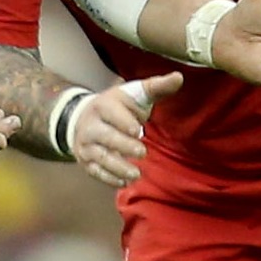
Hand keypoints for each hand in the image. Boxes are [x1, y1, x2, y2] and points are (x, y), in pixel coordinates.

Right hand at [69, 71, 183, 186]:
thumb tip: (179, 77)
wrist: (81, 118)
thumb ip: (156, 87)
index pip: (110, 113)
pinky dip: (108, 178)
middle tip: (143, 153)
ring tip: (135, 175)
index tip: (138, 130)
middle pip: (105, 137)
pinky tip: (123, 183)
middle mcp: (90, 125)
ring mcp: (86, 145)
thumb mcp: (134, 94)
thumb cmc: (117, 107)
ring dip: (117, 167)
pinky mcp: (86, 161)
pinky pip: (95, 172)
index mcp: (103, 105)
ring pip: (99, 157)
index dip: (123, 122)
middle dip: (123, 145)